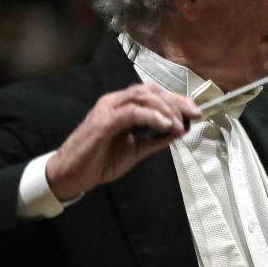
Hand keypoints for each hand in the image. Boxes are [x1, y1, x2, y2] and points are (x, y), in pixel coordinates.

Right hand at [46, 84, 200, 199]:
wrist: (72, 175)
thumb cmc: (99, 161)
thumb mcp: (136, 149)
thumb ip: (156, 139)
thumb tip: (179, 132)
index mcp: (122, 106)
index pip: (153, 94)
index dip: (177, 100)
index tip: (195, 113)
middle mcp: (115, 102)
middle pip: (151, 91)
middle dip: (176, 101)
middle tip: (194, 115)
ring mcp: (108, 109)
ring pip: (142, 97)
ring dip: (165, 109)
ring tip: (179, 124)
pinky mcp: (103, 121)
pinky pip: (131, 112)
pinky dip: (151, 116)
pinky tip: (165, 126)